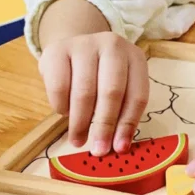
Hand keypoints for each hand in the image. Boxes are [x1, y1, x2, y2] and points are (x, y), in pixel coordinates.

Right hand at [38, 32, 149, 155]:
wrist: (71, 46)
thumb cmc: (99, 74)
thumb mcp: (118, 86)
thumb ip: (121, 111)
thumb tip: (118, 147)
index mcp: (135, 57)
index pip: (137, 95)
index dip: (128, 124)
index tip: (120, 148)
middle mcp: (112, 45)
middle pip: (112, 92)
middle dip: (105, 125)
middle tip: (98, 150)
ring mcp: (84, 45)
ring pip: (84, 91)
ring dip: (80, 122)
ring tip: (78, 140)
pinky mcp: (57, 50)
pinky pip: (59, 87)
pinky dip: (62, 107)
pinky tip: (64, 113)